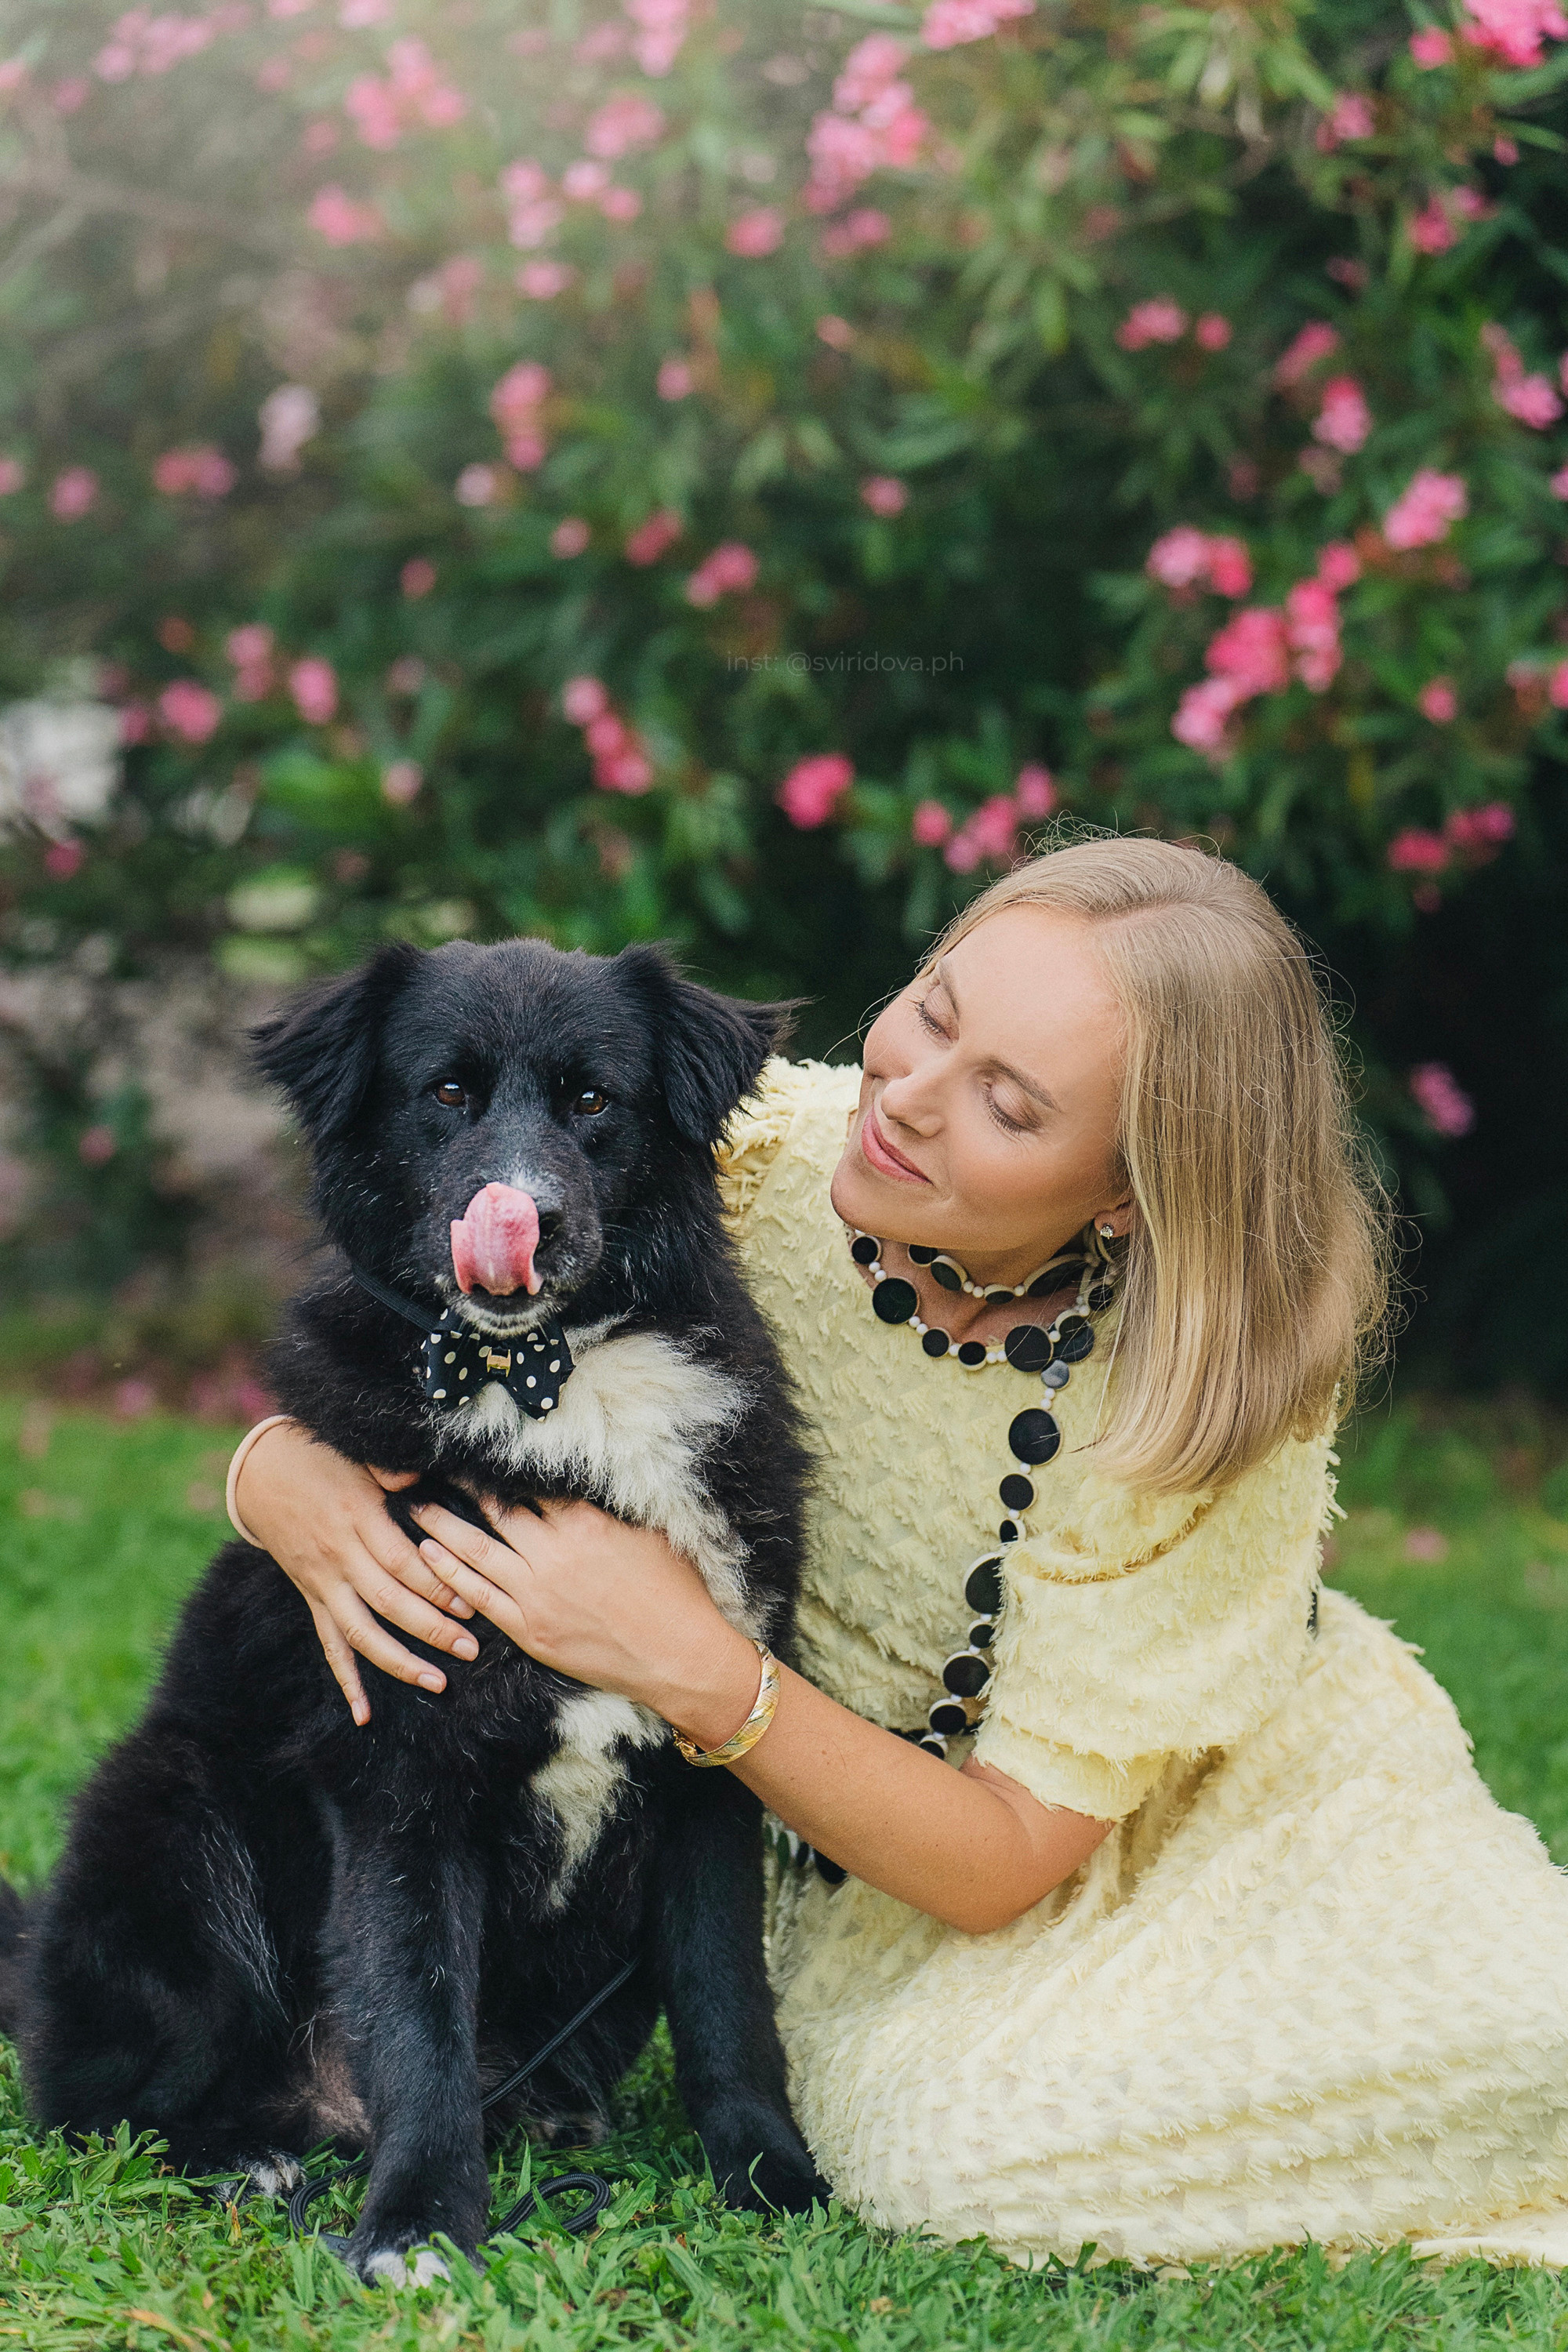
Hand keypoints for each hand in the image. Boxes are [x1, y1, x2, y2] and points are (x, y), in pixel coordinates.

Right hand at [234, 1420, 479, 1724]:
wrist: (264, 1474)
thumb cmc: (324, 1459)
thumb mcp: (358, 1455)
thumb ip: (392, 1470)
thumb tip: (419, 1478)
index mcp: (357, 1517)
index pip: (402, 1562)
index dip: (437, 1585)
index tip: (472, 1603)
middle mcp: (339, 1555)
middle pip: (387, 1602)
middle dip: (430, 1629)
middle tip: (470, 1649)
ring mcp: (323, 1581)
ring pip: (360, 1632)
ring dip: (398, 1662)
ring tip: (437, 1682)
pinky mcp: (313, 1596)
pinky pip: (329, 1643)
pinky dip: (346, 1680)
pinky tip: (363, 1714)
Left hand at [409, 1498, 763, 1742]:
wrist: (678, 1656)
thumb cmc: (675, 1592)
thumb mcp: (648, 1533)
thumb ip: (608, 1508)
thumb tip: (582, 1482)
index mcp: (585, 1523)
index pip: (530, 1484)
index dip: (499, 1467)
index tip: (474, 1449)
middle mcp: (554, 1553)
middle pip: (495, 1510)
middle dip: (460, 1487)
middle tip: (429, 1467)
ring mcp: (537, 1593)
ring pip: (476, 1550)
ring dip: (440, 1525)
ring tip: (413, 1505)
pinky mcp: (529, 1630)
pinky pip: (479, 1596)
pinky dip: (450, 1573)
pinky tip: (428, 1555)